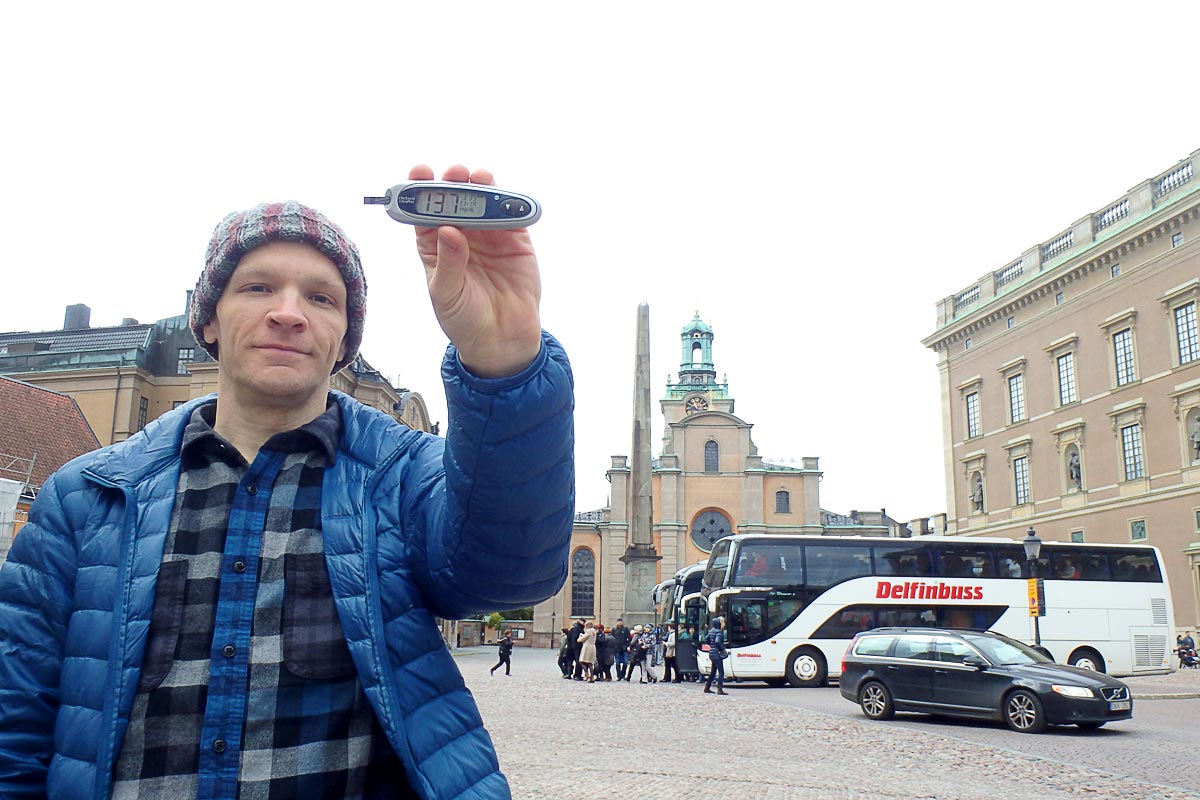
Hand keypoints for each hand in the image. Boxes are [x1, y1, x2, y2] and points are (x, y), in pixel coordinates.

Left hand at [410, 164, 541, 377]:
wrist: (500, 341)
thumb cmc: (464, 319)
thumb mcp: (445, 294)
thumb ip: (448, 262)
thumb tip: (448, 231)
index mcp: (435, 245)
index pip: (424, 212)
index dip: (420, 191)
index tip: (419, 173)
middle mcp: (462, 235)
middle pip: (455, 201)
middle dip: (454, 184)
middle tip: (455, 174)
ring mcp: (489, 236)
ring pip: (484, 203)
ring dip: (482, 187)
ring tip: (480, 178)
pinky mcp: (516, 242)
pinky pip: (512, 218)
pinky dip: (511, 205)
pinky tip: (505, 198)